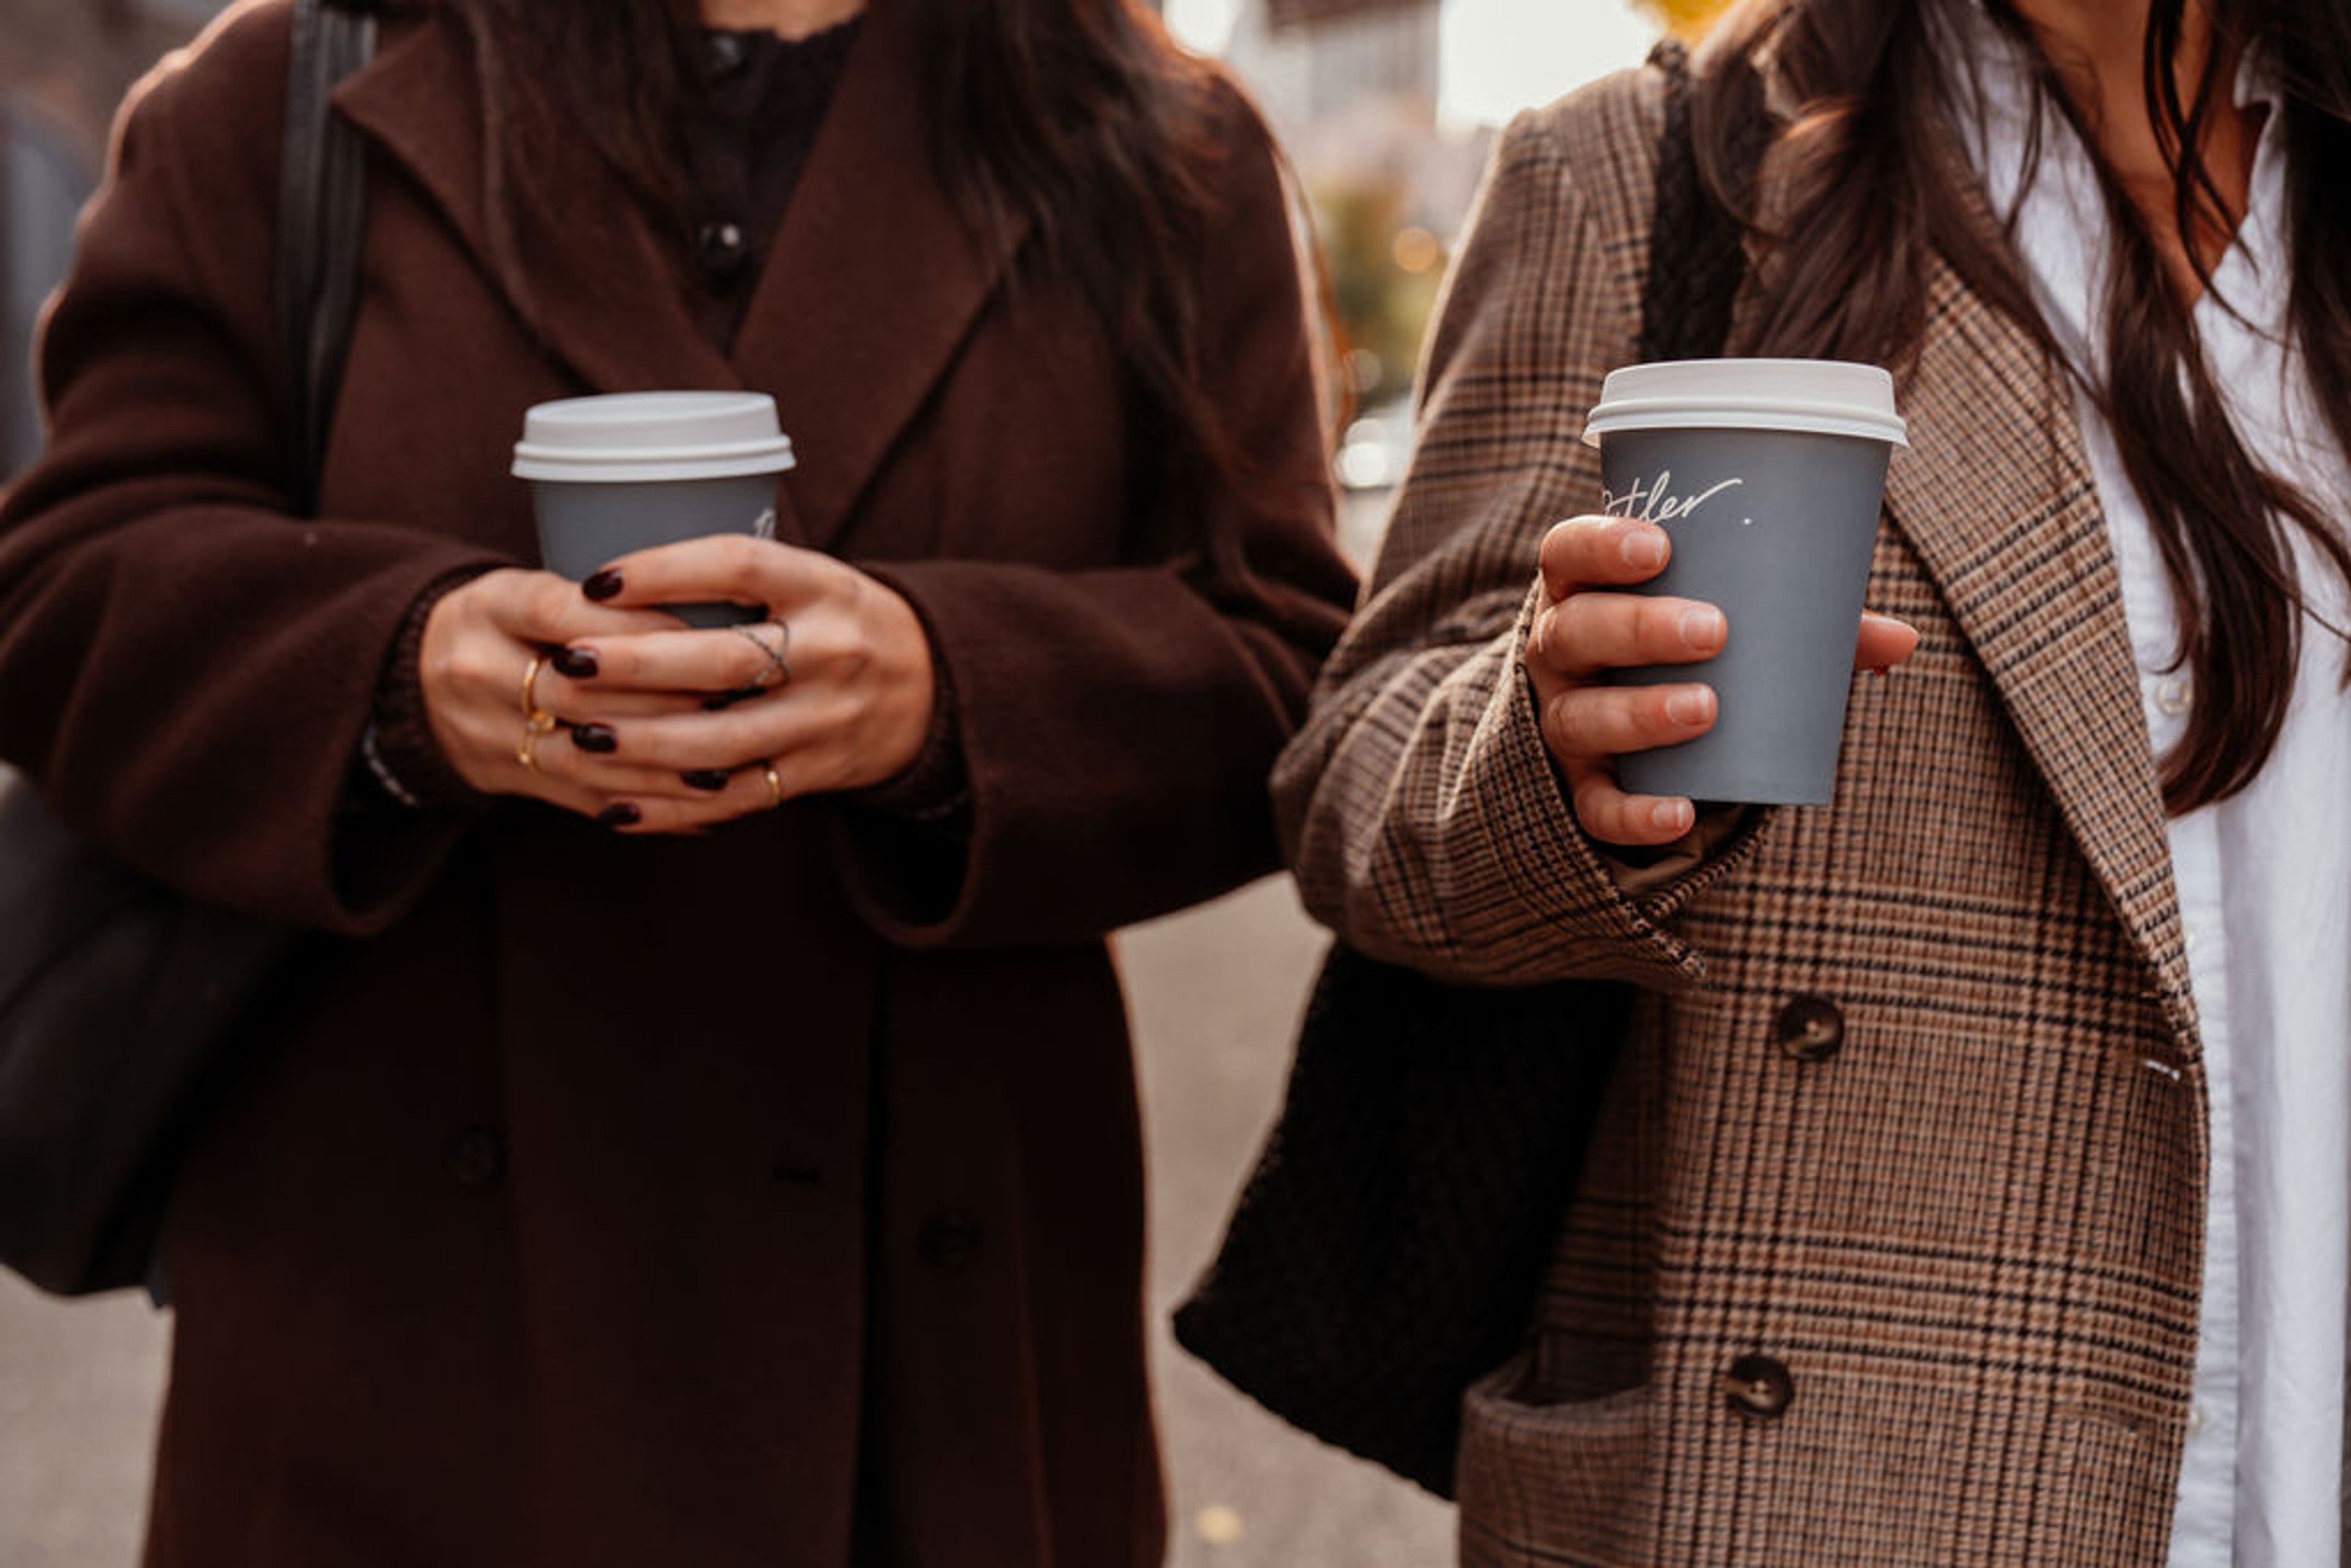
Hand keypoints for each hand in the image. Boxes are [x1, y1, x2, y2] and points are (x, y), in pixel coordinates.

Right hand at [419, 569, 722, 818]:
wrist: (411, 677)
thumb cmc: (506, 622)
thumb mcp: (530, 588)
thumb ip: (600, 601)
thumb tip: (710, 611)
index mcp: (491, 607)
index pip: (563, 612)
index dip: (635, 626)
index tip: (703, 631)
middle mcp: (480, 669)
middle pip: (579, 692)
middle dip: (663, 700)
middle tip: (733, 701)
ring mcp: (488, 732)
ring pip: (585, 756)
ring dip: (660, 764)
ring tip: (724, 764)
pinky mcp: (506, 777)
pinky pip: (582, 797)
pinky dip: (645, 803)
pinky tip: (699, 807)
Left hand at [543, 536, 935, 833]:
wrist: (936, 688)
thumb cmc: (842, 622)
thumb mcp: (813, 579)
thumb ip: (739, 581)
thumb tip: (614, 583)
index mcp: (825, 587)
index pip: (740, 566)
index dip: (666, 570)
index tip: (597, 580)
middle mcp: (832, 652)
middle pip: (725, 660)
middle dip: (639, 664)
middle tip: (570, 661)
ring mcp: (827, 719)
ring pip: (726, 740)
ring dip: (646, 743)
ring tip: (581, 737)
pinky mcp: (819, 772)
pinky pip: (737, 796)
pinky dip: (673, 808)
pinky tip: (616, 806)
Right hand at [1523, 515, 1917, 847]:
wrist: (1630, 732)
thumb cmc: (1685, 649)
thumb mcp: (1728, 621)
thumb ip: (1803, 623)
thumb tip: (1903, 638)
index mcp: (1585, 589)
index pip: (1567, 552)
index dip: (1600, 543)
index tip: (1660, 546)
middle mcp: (1560, 651)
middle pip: (1574, 631)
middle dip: (1637, 628)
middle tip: (1712, 631)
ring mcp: (1565, 719)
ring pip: (1581, 717)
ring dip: (1640, 713)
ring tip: (1706, 709)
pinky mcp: (1581, 785)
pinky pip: (1594, 805)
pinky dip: (1634, 812)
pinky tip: (1678, 812)